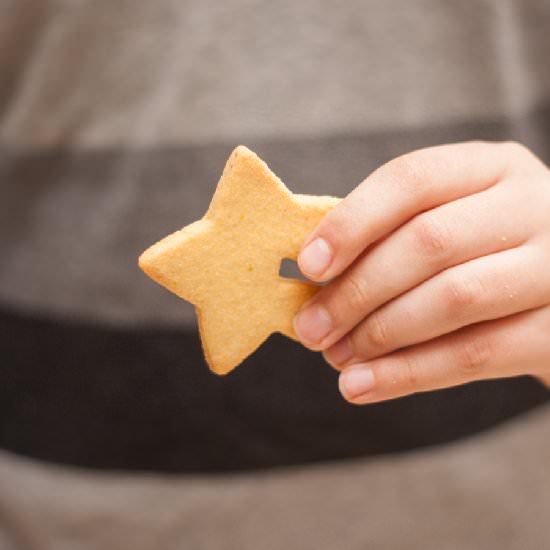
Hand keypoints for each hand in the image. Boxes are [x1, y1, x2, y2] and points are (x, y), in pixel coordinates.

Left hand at [292, 142, 549, 403]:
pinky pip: (476, 355)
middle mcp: (532, 204)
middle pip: (429, 242)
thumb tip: (313, 271)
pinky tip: (363, 385)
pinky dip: (408, 374)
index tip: (307, 265)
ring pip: (453, 298)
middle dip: (357, 290)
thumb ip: (389, 236)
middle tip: (310, 328)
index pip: (411, 179)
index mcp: (491, 167)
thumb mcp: (448, 223)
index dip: (352, 222)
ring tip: (335, 356)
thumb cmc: (483, 253)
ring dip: (379, 334)